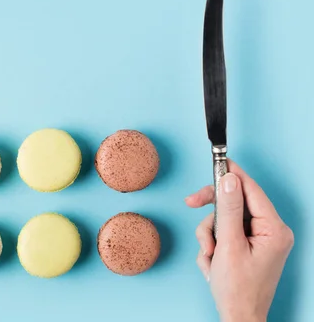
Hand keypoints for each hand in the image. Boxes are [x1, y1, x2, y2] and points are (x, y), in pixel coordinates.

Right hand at [185, 160, 293, 321]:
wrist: (238, 318)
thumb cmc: (238, 289)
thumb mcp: (228, 245)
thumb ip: (227, 209)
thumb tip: (228, 179)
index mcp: (274, 228)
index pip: (251, 189)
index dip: (231, 174)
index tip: (216, 160)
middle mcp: (270, 231)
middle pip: (235, 203)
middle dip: (212, 213)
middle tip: (191, 203)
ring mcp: (259, 240)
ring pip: (224, 219)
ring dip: (209, 236)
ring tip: (210, 257)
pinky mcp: (247, 247)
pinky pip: (224, 233)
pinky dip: (212, 246)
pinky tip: (213, 263)